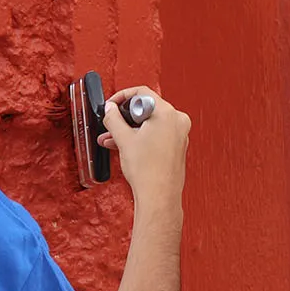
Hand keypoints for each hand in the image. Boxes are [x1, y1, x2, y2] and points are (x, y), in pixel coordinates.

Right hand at [98, 86, 188, 206]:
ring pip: (150, 123)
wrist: (159, 196)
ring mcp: (179, 134)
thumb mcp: (124, 139)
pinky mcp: (177, 146)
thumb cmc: (148, 172)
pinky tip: (125, 145)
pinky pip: (156, 134)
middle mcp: (177, 121)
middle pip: (146, 108)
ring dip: (130, 129)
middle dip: (125, 117)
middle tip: (111, 123)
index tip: (112, 105)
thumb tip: (110, 109)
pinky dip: (141, 137)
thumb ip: (114, 118)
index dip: (122, 97)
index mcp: (167, 113)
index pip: (142, 93)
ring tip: (111, 138)